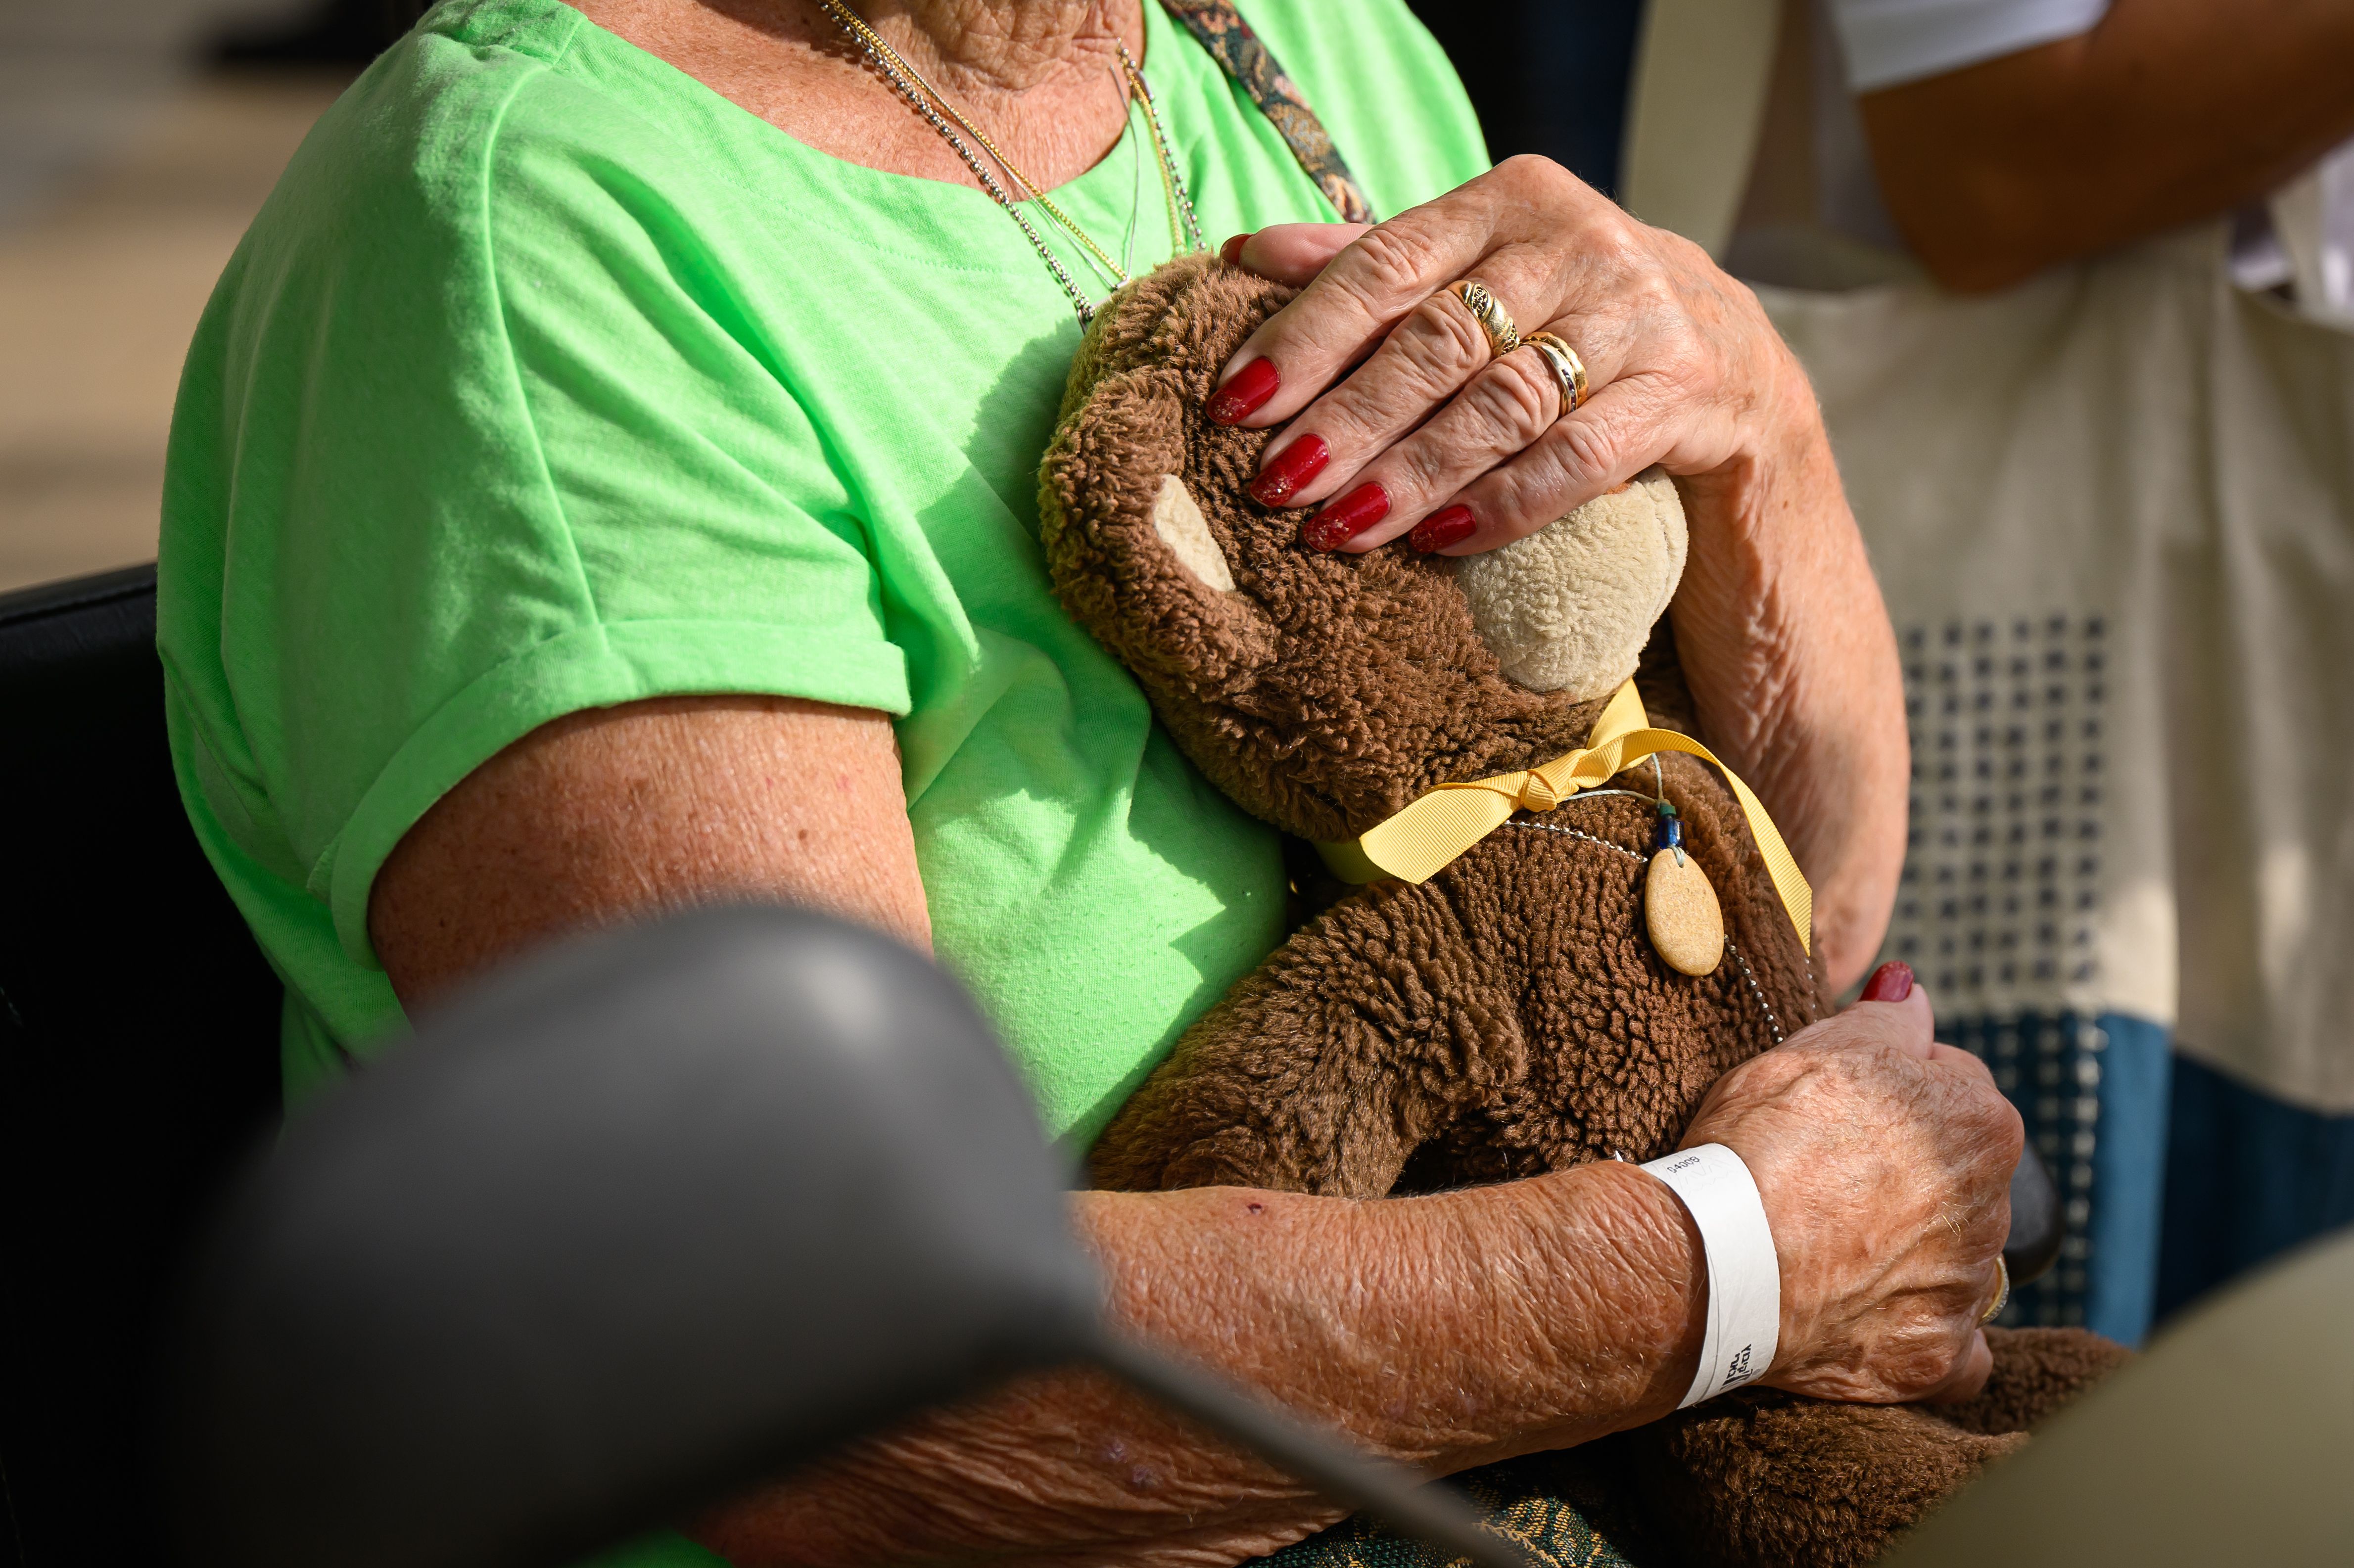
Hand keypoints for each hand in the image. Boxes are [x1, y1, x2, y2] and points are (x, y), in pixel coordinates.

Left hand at [1208, 163, 1908, 991]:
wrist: (1744, 390)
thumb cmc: (1577, 343)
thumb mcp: (1483, 289)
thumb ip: (1378, 268)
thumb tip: (1246, 251)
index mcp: (1513, 199)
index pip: (1385, 262)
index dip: (1302, 334)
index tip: (1232, 403)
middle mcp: (1583, 242)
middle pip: (1437, 337)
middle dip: (1346, 418)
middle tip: (1273, 485)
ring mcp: (1648, 314)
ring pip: (1502, 401)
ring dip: (1411, 473)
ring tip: (1335, 532)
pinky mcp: (1697, 395)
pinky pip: (1582, 454)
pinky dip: (1506, 503)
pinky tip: (1442, 544)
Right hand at [1681, 961, 2018, 1403]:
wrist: (1717, 1257)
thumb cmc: (1762, 1142)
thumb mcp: (1816, 1049)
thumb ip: (1885, 1019)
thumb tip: (1913, 993)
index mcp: (1981, 1125)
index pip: (1956, 1088)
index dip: (1894, 1089)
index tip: (1842, 1106)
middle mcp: (1992, 1209)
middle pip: (1957, 1175)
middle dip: (1908, 1171)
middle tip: (1826, 1173)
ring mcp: (1963, 1291)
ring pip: (1955, 1257)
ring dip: (1912, 1249)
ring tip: (1830, 1243)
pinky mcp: (1932, 1358)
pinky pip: (1957, 1348)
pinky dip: (1924, 1331)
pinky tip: (1875, 1314)